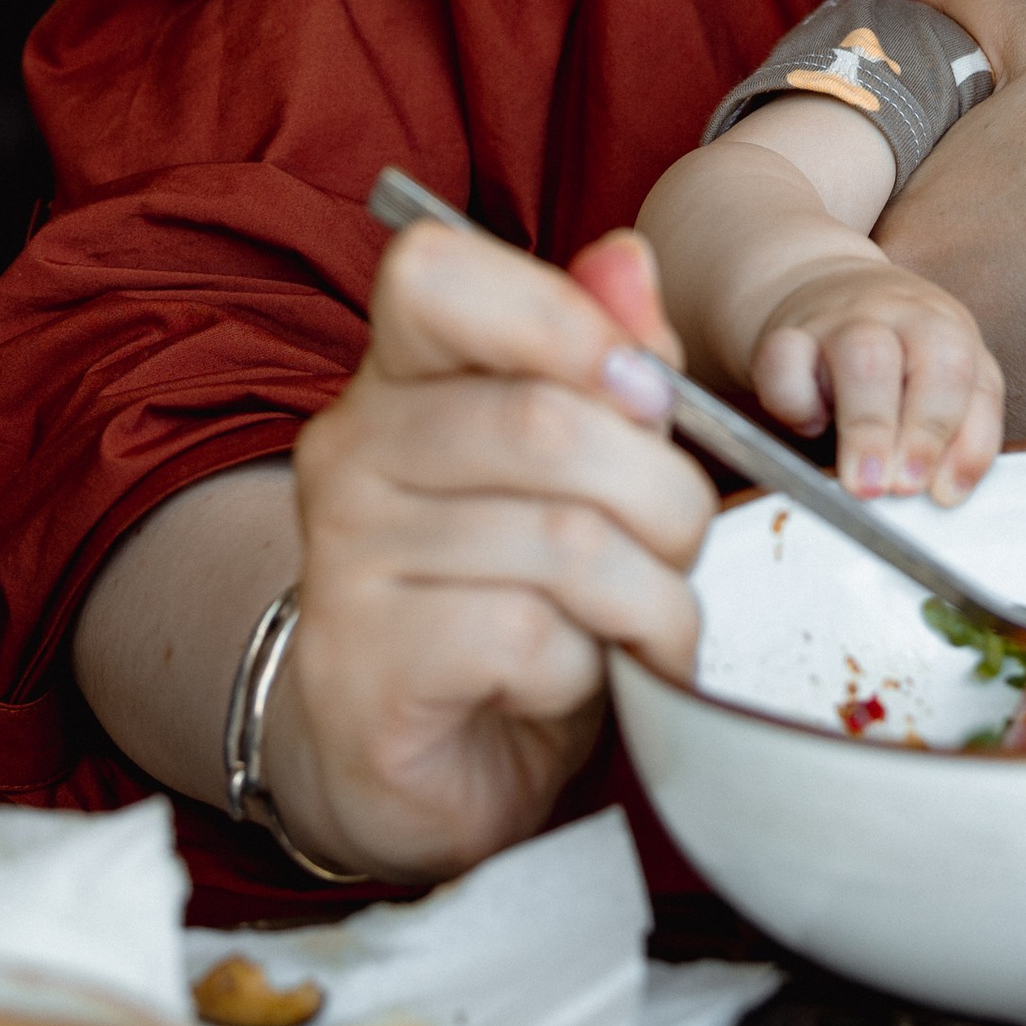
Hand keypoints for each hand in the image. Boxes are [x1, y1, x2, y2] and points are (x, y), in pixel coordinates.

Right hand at [274, 216, 713, 882]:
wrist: (422, 767)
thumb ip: (609, 362)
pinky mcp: (364, 667)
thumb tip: (627, 258)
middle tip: (682, 548)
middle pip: (545, 422)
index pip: (437, 273)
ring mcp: (344, 560)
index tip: (645, 389)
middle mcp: (350, 451)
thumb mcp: (583, 471)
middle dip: (663, 493)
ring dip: (649, 596)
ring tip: (649, 624)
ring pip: (561, 541)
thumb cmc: (514, 599)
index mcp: (399, 376)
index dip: (564, 315)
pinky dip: (590, 668)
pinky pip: (528, 639)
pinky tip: (574, 680)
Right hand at [748, 257, 1003, 500]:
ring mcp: (840, 319)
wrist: (822, 286)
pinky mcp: (784, 332)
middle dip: (922, 433)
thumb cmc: (896, 351)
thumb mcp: (946, 380)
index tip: (943, 493)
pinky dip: (794, 403)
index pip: (969, 379)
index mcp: (946, 328)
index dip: (961, 440)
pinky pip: (784, 362)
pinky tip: (810, 426)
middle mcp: (899, 316)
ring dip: (867, 427)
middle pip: (928, 359)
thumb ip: (962, 432)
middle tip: (904, 488)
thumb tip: (947, 490)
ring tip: (862, 482)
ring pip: (861, 356)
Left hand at [879, 0, 1025, 429]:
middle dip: (927, 320)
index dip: (913, 248)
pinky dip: (1025, 402)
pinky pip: (1002, 424)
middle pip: (897, 330)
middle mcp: (923, 299)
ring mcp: (975, 362)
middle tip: (1013, 282)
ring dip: (974, 369)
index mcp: (912, 216)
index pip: (865, 261)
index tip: (975, 236)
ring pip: (947, 384)